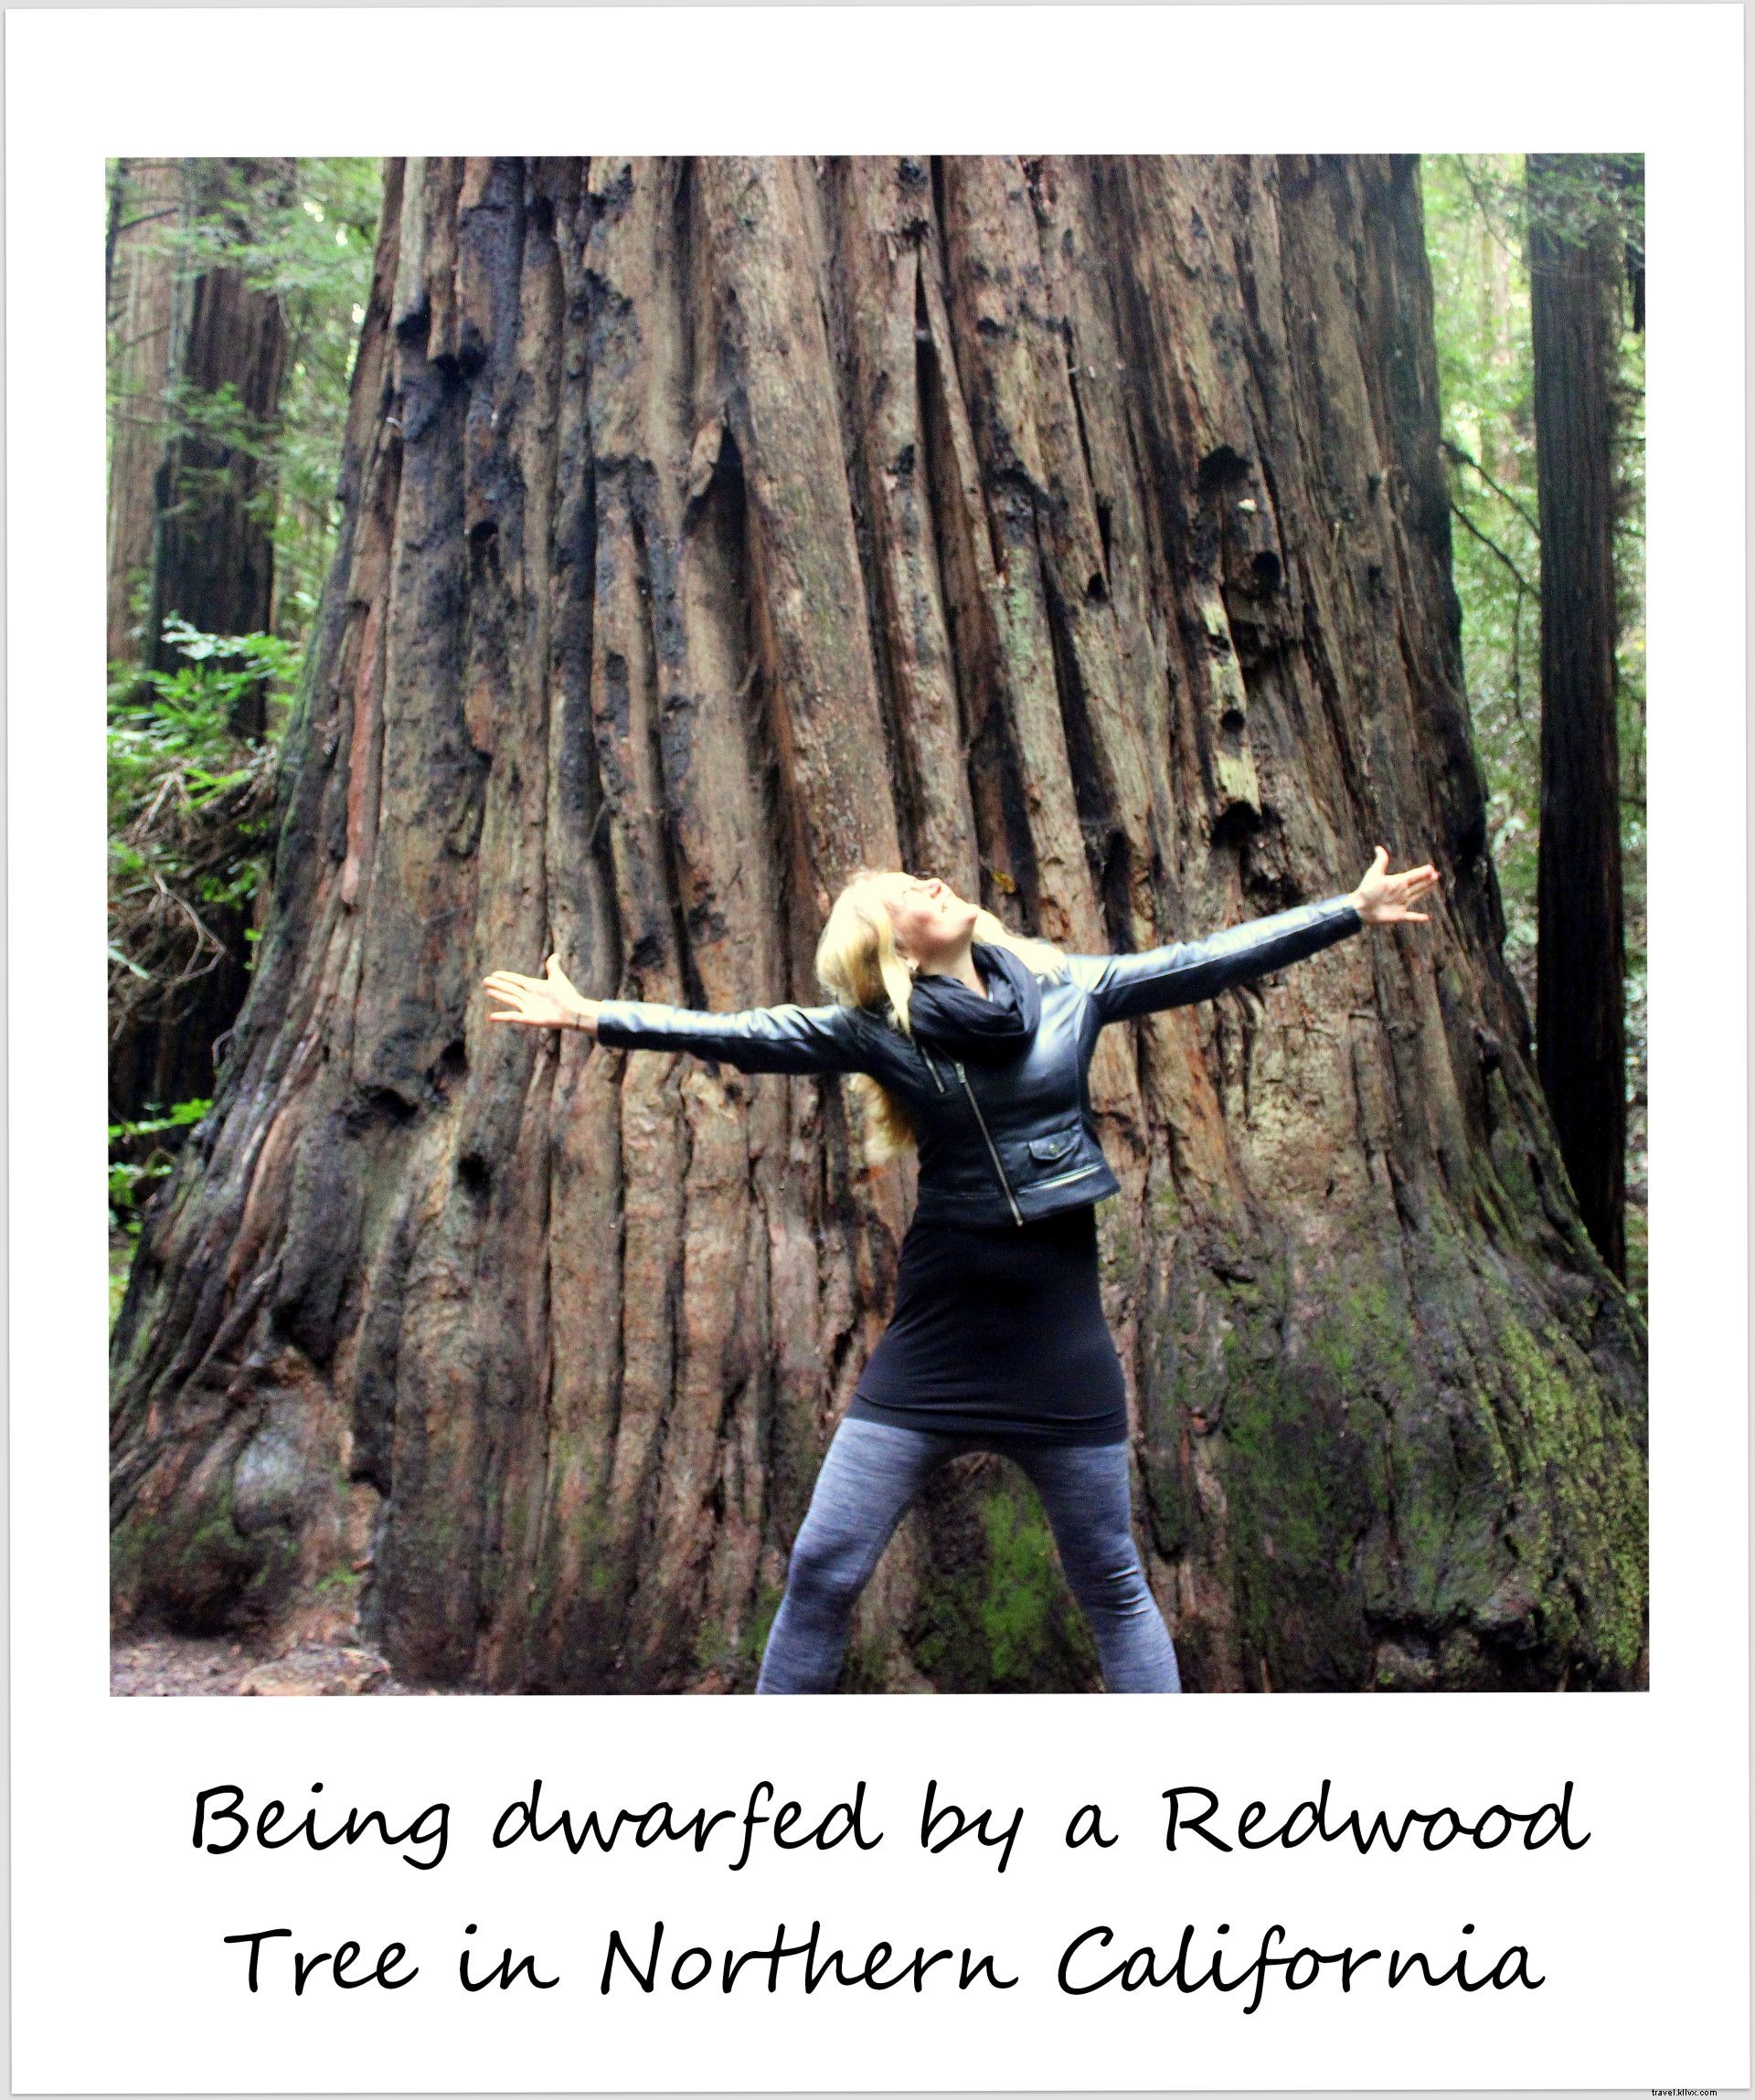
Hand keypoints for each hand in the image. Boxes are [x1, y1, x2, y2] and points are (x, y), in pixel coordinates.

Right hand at [481, 953, 600, 1034]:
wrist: (573, 1011)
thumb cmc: (567, 995)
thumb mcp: (557, 977)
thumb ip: (553, 966)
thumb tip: (556, 955)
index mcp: (534, 986)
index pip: (516, 980)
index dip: (505, 977)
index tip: (494, 974)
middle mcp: (529, 997)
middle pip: (510, 989)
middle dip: (498, 985)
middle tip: (485, 981)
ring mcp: (528, 1008)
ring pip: (509, 1000)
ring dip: (499, 995)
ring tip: (487, 991)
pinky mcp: (529, 1018)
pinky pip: (513, 1017)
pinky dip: (502, 1017)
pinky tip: (491, 1016)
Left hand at [1349, 846, 1439, 926]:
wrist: (1359, 908)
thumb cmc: (1366, 890)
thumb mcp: (1374, 874)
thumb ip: (1381, 861)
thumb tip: (1378, 847)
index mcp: (1397, 882)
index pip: (1413, 876)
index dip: (1422, 872)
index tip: (1431, 867)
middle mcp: (1401, 892)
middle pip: (1418, 885)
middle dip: (1427, 880)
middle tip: (1437, 875)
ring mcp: (1401, 904)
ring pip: (1417, 896)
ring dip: (1425, 891)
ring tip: (1433, 885)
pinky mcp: (1399, 916)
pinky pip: (1411, 917)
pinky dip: (1418, 918)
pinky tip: (1426, 918)